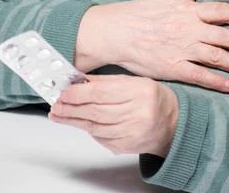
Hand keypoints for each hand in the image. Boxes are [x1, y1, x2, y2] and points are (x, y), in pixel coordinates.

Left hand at [49, 74, 178, 156]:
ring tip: (60, 115)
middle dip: (72, 108)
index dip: (79, 94)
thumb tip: (79, 80)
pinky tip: (79, 124)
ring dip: (74, 121)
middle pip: (96, 112)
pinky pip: (102, 139)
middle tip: (56, 105)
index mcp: (140, 92)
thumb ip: (106, 82)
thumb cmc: (152, 98)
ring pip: (96, 127)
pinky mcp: (128, 146)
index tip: (64, 93)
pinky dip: (88, 131)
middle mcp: (138, 113)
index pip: (102, 94)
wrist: (172, 122)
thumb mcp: (133, 81)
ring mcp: (133, 132)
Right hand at [76, 0, 228, 91]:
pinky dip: (217, 82)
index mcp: (188, 10)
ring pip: (217, 57)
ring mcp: (181, 49)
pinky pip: (199, 76)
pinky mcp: (172, 68)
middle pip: (226, 36)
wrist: (115, 32)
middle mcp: (189, 29)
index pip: (223, 11)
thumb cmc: (140, 12)